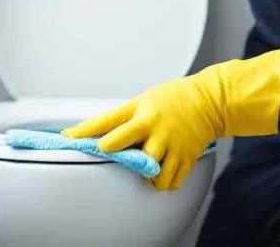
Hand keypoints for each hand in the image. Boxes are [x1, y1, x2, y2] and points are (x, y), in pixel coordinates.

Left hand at [61, 42, 279, 190]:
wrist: (210, 100)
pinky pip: (171, 181)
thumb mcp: (144, 99)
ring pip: (150, 173)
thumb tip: (99, 132)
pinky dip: (164, 182)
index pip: (107, 123)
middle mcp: (154, 129)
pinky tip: (162, 175)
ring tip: (146, 169)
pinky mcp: (186, 157)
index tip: (69, 138)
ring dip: (145, 176)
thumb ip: (124, 118)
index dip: (85, 132)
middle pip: (125, 147)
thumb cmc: (173, 98)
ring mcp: (171, 145)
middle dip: (114, 153)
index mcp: (142, 112)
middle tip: (115, 155)